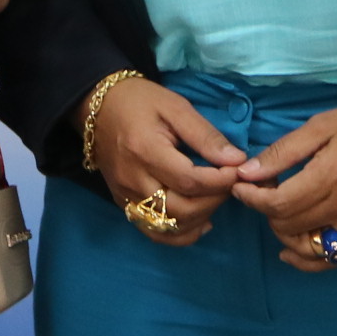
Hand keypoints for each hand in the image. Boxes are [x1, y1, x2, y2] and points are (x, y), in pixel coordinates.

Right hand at [93, 77, 244, 245]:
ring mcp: (126, 196)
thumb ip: (205, 135)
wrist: (99, 108)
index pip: (189, 181)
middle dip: (215, 200)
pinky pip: (155, 232)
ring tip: (215, 196)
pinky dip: (181, 234)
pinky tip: (200, 221)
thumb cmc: (139, 101)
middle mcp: (133, 179)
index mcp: (145, 150)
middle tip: (229, 182)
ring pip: (171, 225)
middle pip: (182, 209)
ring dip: (202, 217)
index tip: (237, 170)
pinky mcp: (124, 204)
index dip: (220, 181)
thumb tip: (236, 159)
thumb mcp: (175, 107)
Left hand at [228, 101, 336, 271]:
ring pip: (306, 247)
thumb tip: (246, 173)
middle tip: (266, 189)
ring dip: (284, 233)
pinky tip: (290, 251)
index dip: (251, 198)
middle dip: (266, 209)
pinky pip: (333, 259)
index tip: (240, 186)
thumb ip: (282, 153)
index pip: (279, 203)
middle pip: (288, 225)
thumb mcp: (320, 126)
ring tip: (281, 212)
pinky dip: (308, 261)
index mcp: (331, 175)